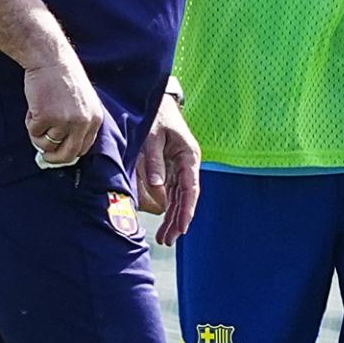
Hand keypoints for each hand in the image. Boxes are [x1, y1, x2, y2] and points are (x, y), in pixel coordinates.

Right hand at [23, 44, 104, 166]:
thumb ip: (78, 124)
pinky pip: (34, 132)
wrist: (51, 60)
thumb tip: (63, 149)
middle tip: (43, 157)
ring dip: (38, 133)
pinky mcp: (46, 117)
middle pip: (67, 155)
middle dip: (53, 158)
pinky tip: (35, 104)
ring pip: (46, 144)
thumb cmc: (64, 78)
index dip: (68, 154)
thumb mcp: (83, 102)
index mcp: (95, 119)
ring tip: (40, 112)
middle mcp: (83, 123)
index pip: (83, 149)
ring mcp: (64, 121)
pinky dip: (30, 122)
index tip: (58, 154)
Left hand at [137, 93, 200, 244]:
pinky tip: (165, 220)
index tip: (182, 227)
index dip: (187, 210)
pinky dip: (169, 206)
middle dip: (179, 219)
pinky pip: (172, 190)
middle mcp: (188, 163)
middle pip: (186, 197)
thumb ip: (154, 161)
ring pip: (180, 197)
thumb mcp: (153, 137)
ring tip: (166, 237)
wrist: (158, 103)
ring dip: (173, 216)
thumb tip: (157, 186)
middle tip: (170, 240)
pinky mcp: (172, 166)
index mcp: (189, 156)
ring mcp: (181, 166)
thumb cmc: (156, 117)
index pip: (191, 189)